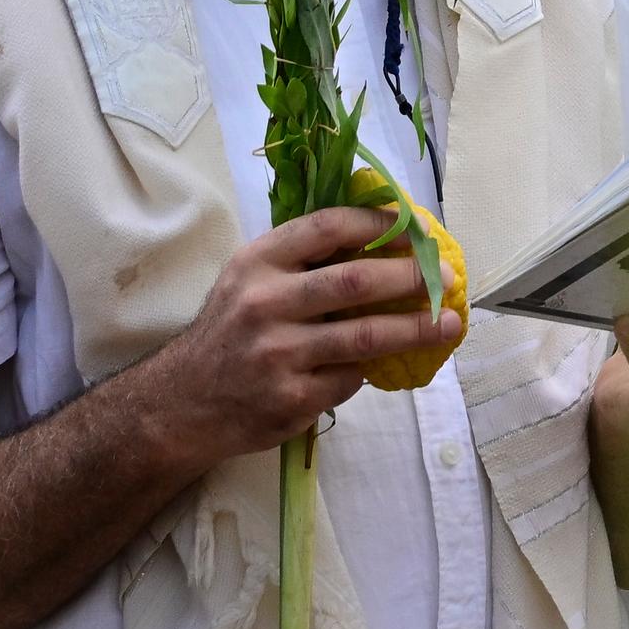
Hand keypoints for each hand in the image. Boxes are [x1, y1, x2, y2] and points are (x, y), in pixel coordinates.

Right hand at [126, 207, 449, 474]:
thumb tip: (392, 239)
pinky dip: (367, 371)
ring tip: (450, 323)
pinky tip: (377, 367)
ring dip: (418, 329)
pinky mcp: (289, 398)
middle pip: (356, 282)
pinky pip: (350, 378)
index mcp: (256, 263)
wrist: (177, 404)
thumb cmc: (231, 333)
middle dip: (413, 277)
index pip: (327, 227)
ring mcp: (276, 354)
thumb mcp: (250, 281)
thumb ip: (304, 260)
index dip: (381, 224)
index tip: (420, 229)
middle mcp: (263, 304)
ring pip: (366, 337)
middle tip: (448, 277)